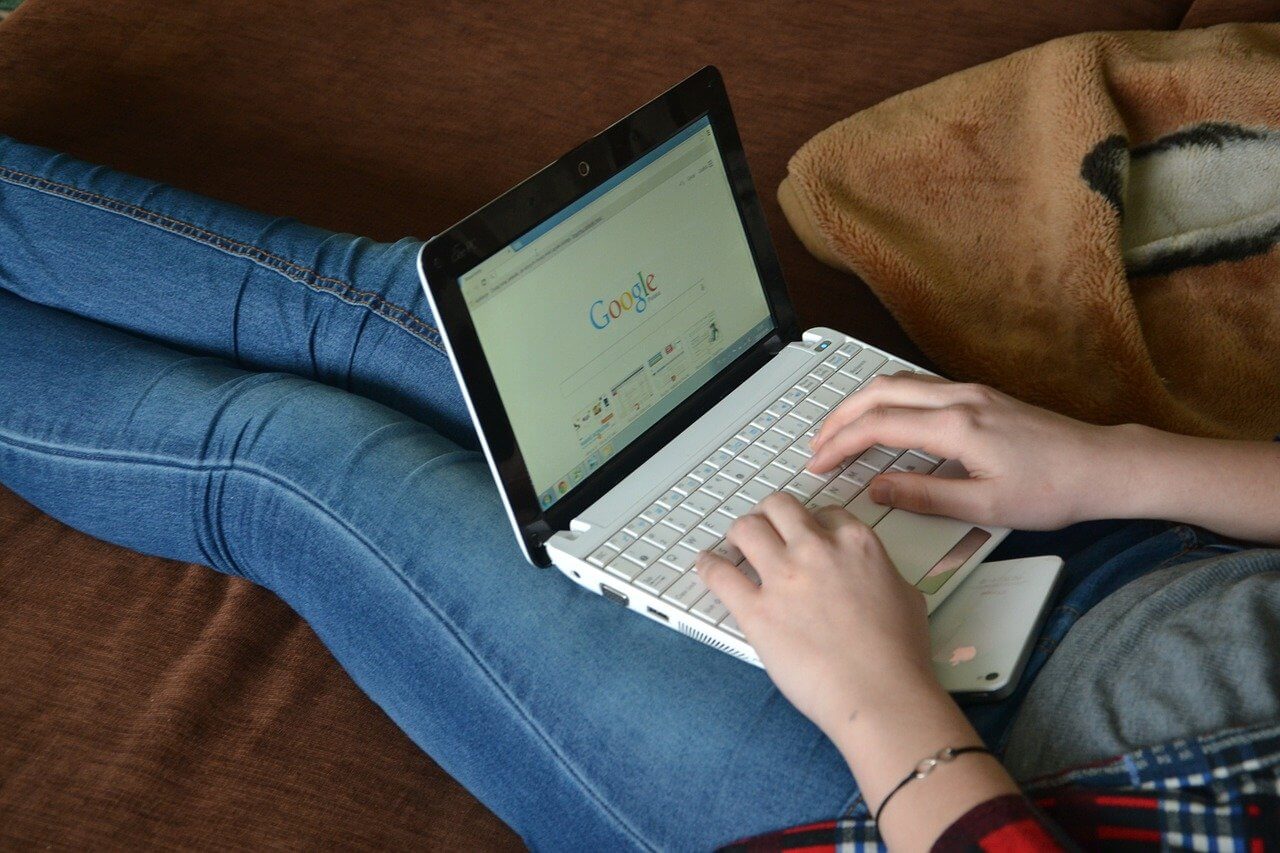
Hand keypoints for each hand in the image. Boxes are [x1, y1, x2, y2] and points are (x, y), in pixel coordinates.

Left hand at [696, 494, 934, 736]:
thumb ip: (883, 574)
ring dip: (738, 533)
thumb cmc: (899, 657)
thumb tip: (872, 575)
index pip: (824, 512)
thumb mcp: (907, 597)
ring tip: (734, 545)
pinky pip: (719, 574)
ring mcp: (783, 577)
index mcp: (856, 544)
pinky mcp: (756, 610)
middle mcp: (816, 551)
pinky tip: (707, 566)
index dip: (811, 523)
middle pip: (779, 507)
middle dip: (769, 514)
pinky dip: (708, 566)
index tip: (803, 534)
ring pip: (745, 528)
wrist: (880, 695)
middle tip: (764, 529)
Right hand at [808, 374, 1115, 529]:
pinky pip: (919, 387)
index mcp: (957, 427)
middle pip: (879, 392)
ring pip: (898, 383)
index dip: (841, 444)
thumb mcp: (985, 507)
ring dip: (861, 403)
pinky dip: (887, 399)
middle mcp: (960, 399)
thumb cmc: (1054, 490)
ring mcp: (971, 392)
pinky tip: (882, 419)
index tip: (818, 464)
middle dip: (840, 417)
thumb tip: (877, 488)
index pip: (878, 425)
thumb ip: (924, 497)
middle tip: (816, 444)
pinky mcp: (981, 395)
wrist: (1102, 467)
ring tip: (839, 431)